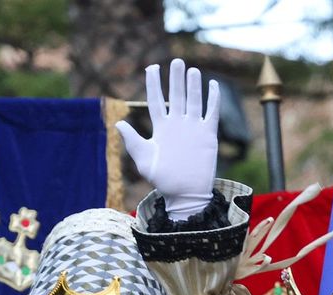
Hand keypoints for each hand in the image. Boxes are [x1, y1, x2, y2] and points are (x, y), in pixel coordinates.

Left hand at [116, 58, 219, 220]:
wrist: (185, 194)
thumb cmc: (162, 180)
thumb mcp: (144, 160)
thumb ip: (133, 141)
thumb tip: (119, 123)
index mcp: (161, 128)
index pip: (156, 100)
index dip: (153, 84)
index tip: (151, 67)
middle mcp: (177, 125)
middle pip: (176, 95)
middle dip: (175, 78)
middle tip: (176, 61)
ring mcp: (193, 128)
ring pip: (194, 100)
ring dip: (193, 85)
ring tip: (192, 70)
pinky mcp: (208, 135)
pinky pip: (211, 113)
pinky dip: (213, 99)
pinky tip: (213, 85)